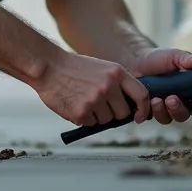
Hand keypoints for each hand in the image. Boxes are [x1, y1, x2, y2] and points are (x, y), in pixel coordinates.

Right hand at [34, 52, 150, 126]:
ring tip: (83, 99)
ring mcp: (95, 100)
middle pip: (123, 113)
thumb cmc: (74, 68)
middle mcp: (108, 86)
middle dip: (114, 113)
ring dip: (96, 116)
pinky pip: (90, 124)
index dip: (143, 109)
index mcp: (116, 73)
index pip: (141, 94)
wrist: (47, 66)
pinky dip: (84, 118)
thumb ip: (116, 84)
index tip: (139, 116)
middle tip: (100, 104)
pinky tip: (74, 104)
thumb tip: (129, 108)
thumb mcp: (101, 68)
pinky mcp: (81, 112)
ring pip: (106, 120)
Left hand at [127, 48, 191, 124]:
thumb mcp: (175, 56)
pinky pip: (163, 118)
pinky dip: (159, 110)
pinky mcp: (159, 113)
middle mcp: (190, 102)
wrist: (136, 63)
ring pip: (181, 117)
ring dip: (176, 109)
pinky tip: (154, 99)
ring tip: (167, 97)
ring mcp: (174, 109)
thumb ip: (189, 60)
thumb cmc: (160, 60)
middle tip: (188, 95)